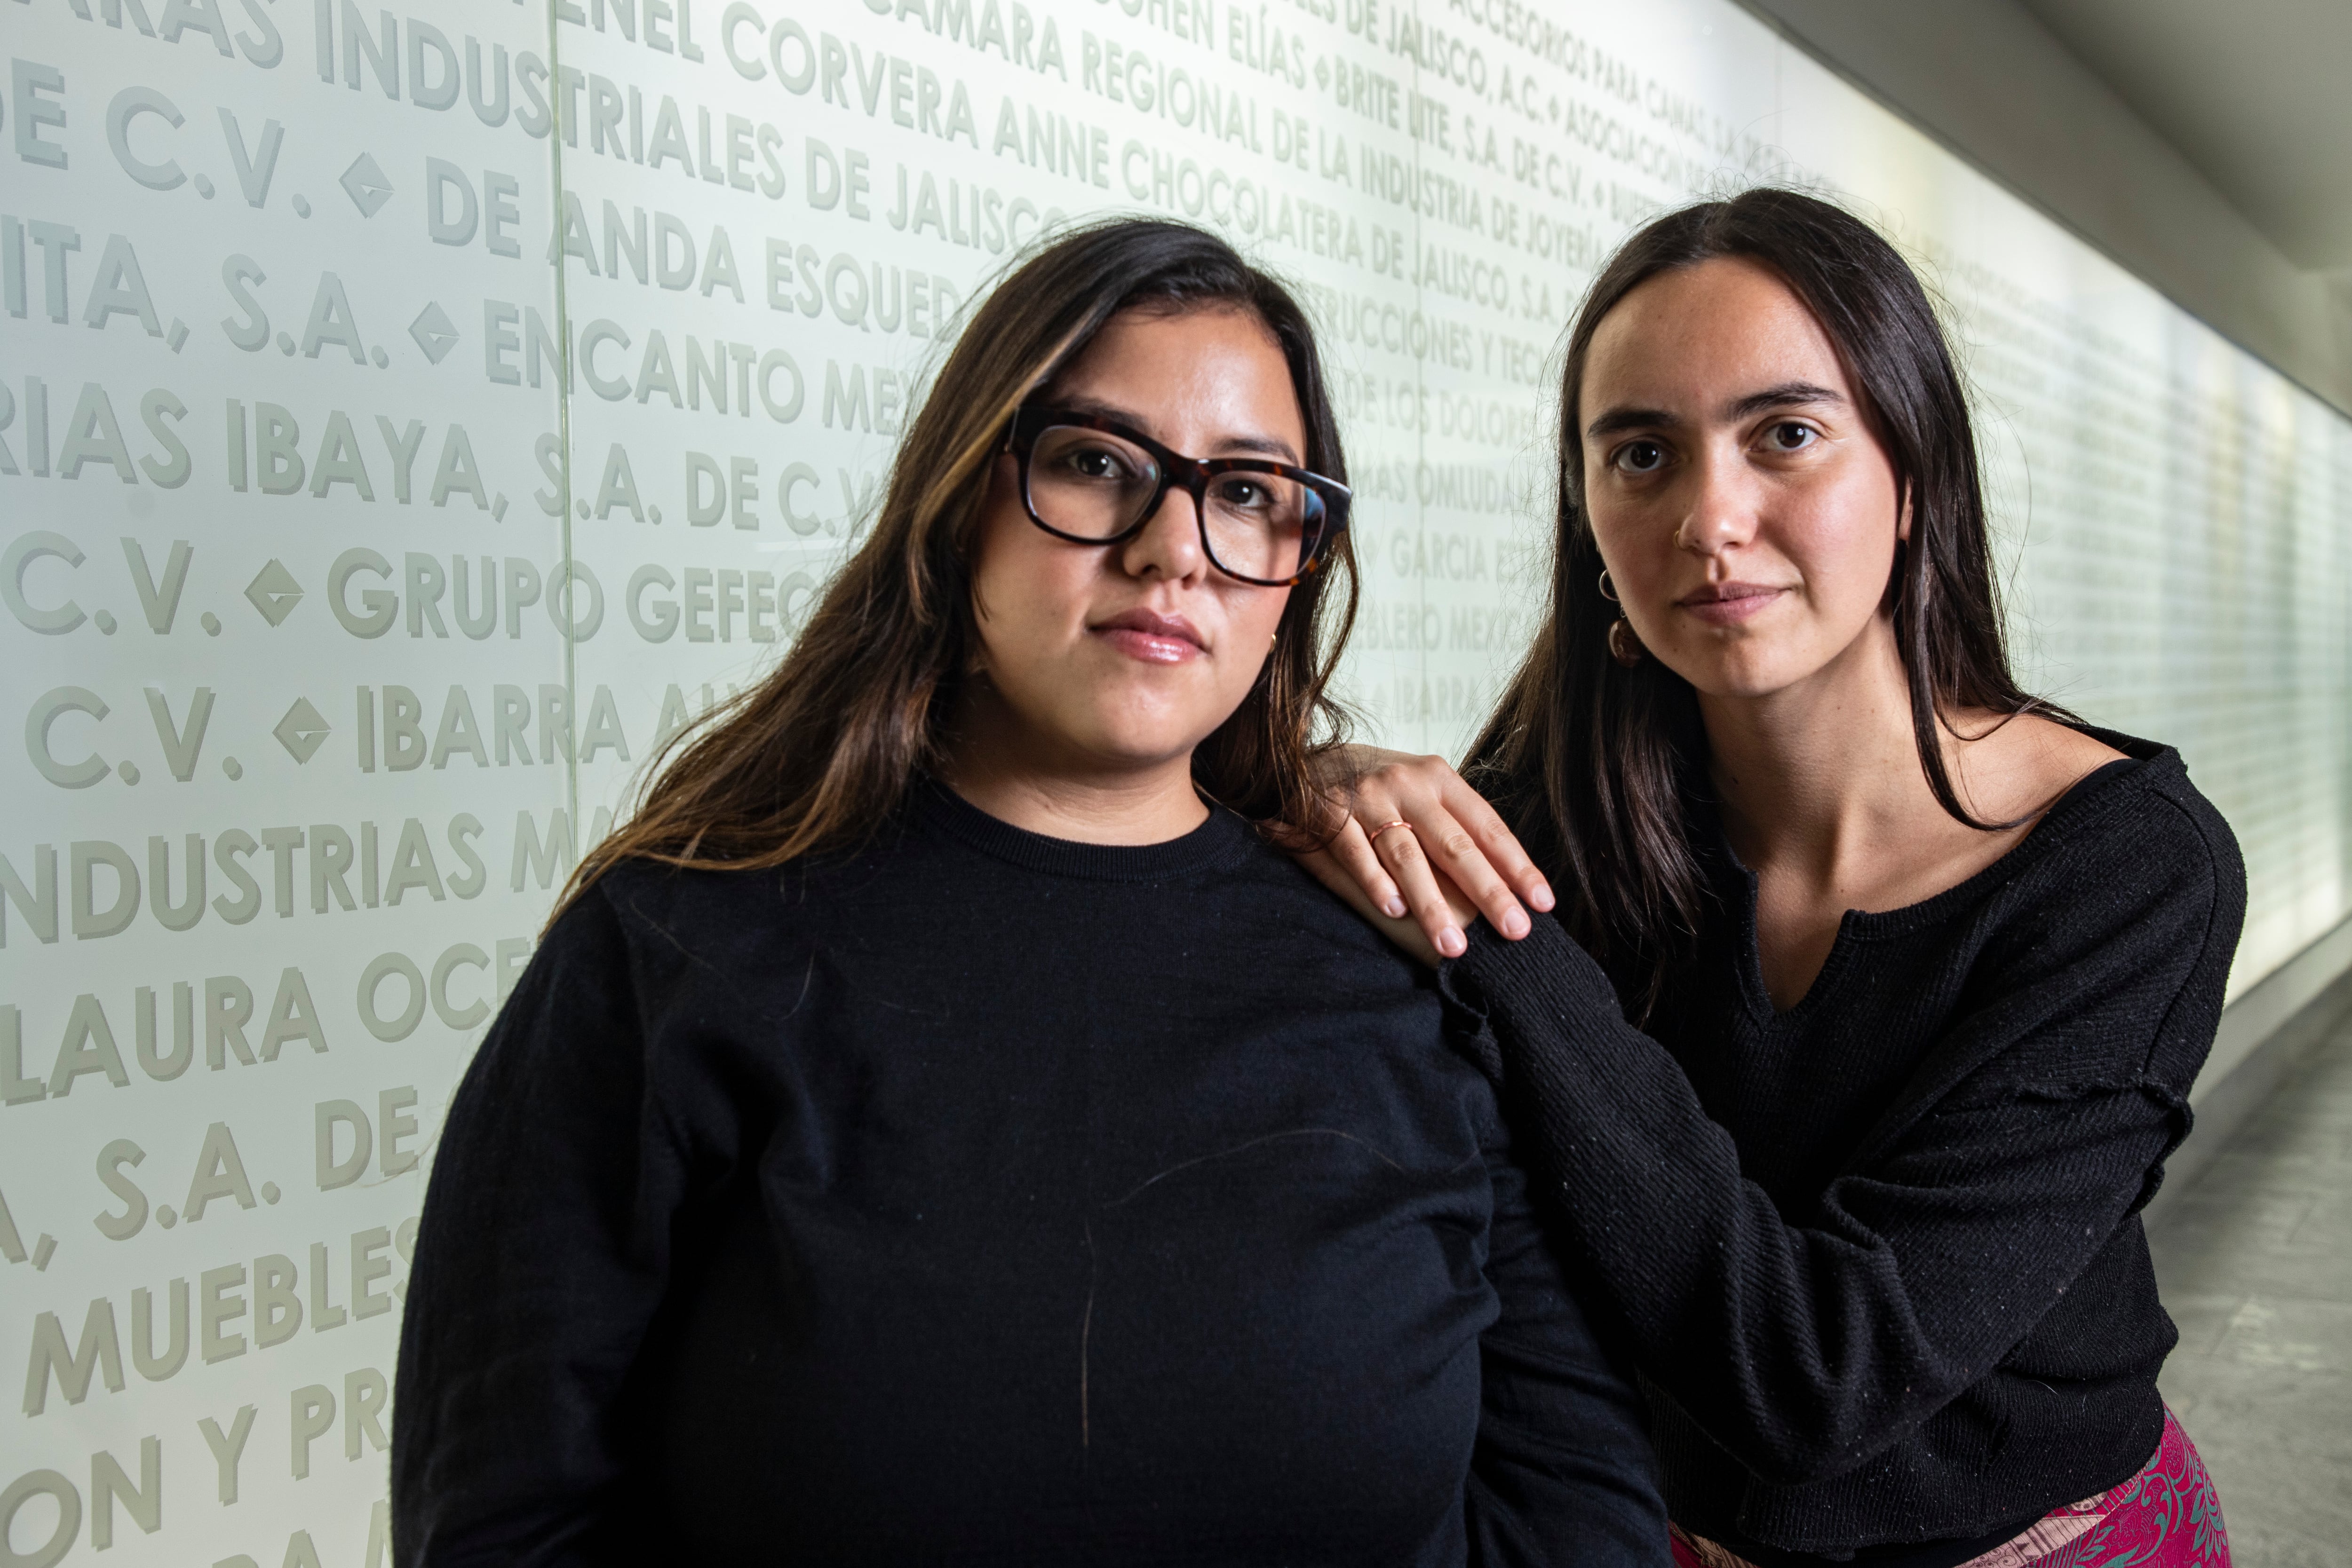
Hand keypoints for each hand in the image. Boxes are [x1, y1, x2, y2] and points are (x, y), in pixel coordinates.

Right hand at [1299, 745, 1553, 957]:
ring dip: (1432, 903)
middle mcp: (1406, 783)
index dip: (1516, 866)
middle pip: (1454, 844)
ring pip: (1407, 855)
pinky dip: (1376, 883)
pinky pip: (1357, 853)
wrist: (1303, 762)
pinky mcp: (1328, 813)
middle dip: (1488, 891)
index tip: (1541, 903)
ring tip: (1453, 943)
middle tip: (1514, 929)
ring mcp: (1366, 797)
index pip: (1487, 826)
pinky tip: (1394, 912)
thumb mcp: (1420, 793)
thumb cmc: (1377, 791)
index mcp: (1439, 777)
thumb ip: (1453, 827)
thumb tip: (1503, 883)